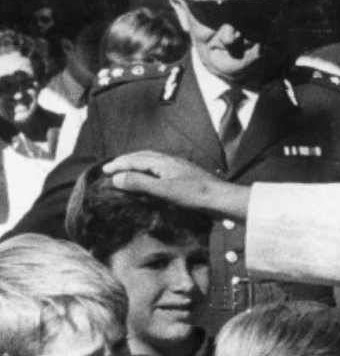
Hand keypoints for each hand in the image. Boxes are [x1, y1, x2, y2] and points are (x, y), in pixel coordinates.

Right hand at [102, 152, 249, 220]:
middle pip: (142, 156)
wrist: (221, 199)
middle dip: (125, 161)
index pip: (134, 159)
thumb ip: (140, 183)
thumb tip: (115, 178)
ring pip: (152, 161)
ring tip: (127, 171)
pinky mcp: (184, 176)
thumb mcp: (164, 190)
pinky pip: (159, 169)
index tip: (103, 171)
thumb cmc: (194, 195)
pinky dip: (148, 171)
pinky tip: (150, 180)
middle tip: (111, 168)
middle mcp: (169, 161)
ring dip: (137, 164)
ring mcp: (178, 167)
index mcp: (162, 161)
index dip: (118, 165)